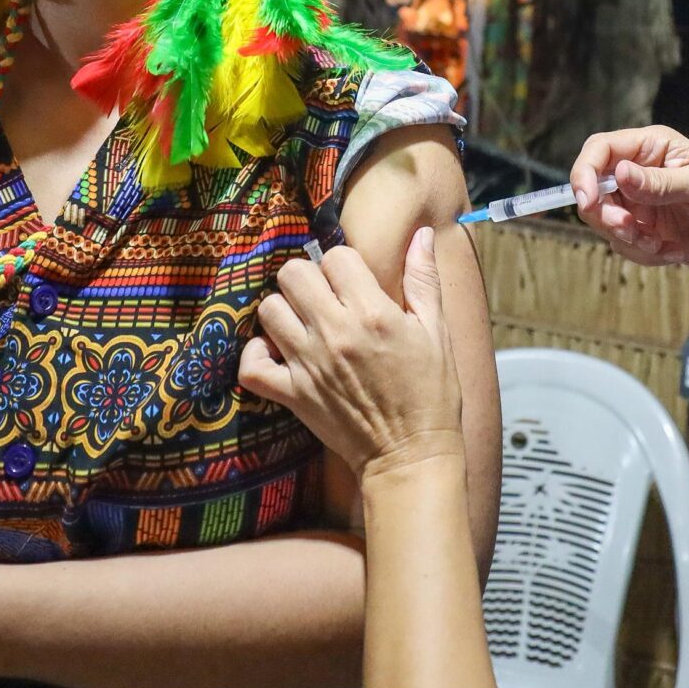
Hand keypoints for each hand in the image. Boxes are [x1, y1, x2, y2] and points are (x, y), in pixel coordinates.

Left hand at [239, 229, 462, 478]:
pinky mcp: (292, 395)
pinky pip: (251, 365)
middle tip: (324, 298)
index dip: (344, 265)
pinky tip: (276, 353)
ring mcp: (308, 365)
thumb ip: (424, 278)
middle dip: (308, 279)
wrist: (411, 454)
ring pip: (269, 310)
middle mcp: (335, 334)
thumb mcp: (437, 332)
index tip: (354, 283)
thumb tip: (422, 234)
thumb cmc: (431, 393)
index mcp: (373, 313)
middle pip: (293, 274)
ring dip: (284, 311)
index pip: (335, 256)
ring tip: (303, 323)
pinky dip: (255, 356)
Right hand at [570, 127, 688, 276]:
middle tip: (633, 231)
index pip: (601, 149)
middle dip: (607, 215)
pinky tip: (673, 251)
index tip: (588, 200)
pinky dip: (644, 254)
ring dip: (630, 239)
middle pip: (593, 187)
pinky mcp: (640, 230)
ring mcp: (637, 202)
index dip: (585, 172)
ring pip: (604, 221)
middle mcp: (638, 171)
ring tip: (663, 245)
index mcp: (652, 146)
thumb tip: (620, 173)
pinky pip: (622, 245)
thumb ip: (663, 183)